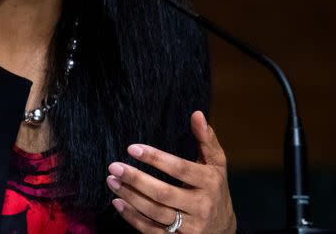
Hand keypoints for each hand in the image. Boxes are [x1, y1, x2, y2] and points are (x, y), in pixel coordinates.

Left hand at [106, 111, 235, 232]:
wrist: (223, 229)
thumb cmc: (215, 188)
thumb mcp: (216, 163)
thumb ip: (206, 139)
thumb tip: (197, 113)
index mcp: (210, 183)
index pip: (180, 169)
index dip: (156, 158)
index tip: (132, 148)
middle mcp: (201, 206)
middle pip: (164, 193)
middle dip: (136, 179)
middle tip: (114, 166)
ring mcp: (190, 227)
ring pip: (155, 212)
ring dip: (130, 196)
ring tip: (112, 180)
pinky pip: (151, 230)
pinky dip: (132, 217)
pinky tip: (117, 202)